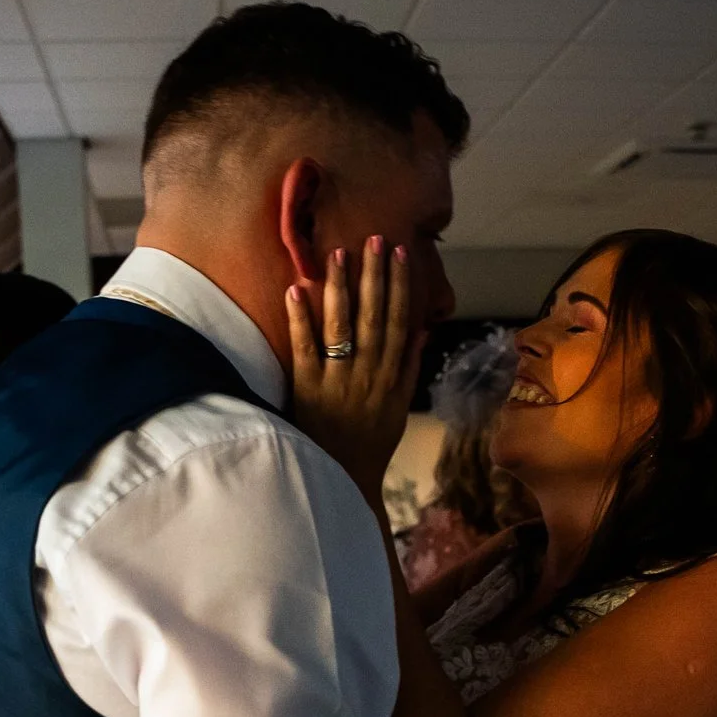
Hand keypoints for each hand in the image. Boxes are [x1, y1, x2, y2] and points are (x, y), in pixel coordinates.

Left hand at [285, 234, 421, 505]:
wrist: (345, 479)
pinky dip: (300, 320)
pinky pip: (305, 350)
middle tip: (373, 238)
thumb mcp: (399, 408)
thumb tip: (420, 331)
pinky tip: (295, 290)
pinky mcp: (308, 390)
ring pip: (342, 328)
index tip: (400, 254)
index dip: (400, 286)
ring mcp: (338, 381)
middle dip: (374, 276)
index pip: (399, 322)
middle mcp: (368, 374)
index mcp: (391, 377)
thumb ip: (410, 368)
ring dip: (341, 288)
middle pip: (374, 318)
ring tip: (337, 252)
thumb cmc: (372, 443)